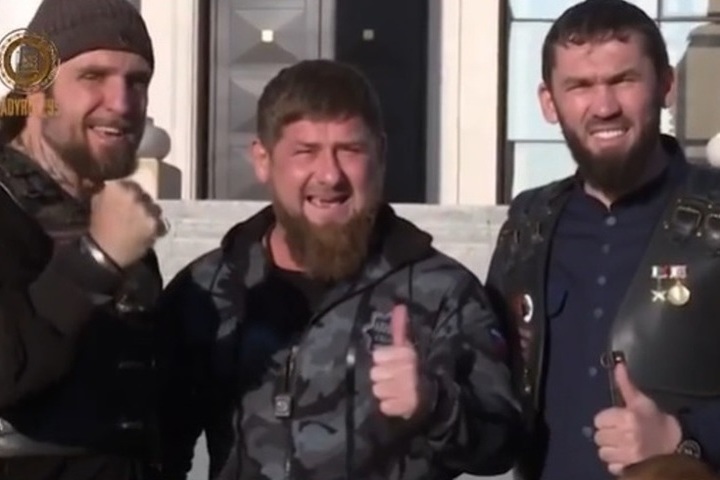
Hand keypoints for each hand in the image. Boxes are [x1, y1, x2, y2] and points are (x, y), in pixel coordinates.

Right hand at [88, 180, 166, 267]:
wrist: (104, 252)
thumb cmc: (97, 228)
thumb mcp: (96, 203)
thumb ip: (107, 191)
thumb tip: (112, 185)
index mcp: (116, 187)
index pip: (131, 184)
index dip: (130, 194)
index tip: (127, 202)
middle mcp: (133, 195)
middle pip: (145, 195)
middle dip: (141, 204)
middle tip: (134, 215)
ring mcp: (146, 210)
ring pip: (155, 208)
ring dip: (150, 215)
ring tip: (141, 225)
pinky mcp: (155, 224)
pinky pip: (161, 224)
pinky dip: (156, 228)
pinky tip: (147, 234)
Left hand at [370, 304, 419, 418]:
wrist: (442, 394)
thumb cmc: (423, 366)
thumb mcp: (412, 346)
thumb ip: (402, 328)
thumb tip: (399, 306)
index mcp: (407, 354)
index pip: (377, 356)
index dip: (384, 360)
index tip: (392, 362)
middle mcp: (405, 371)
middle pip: (375, 374)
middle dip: (384, 376)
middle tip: (395, 377)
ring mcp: (405, 391)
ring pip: (377, 390)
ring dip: (386, 391)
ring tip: (397, 390)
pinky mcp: (405, 408)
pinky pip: (385, 406)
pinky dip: (391, 405)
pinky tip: (399, 401)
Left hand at [593, 362, 681, 474]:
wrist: (676, 444)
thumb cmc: (656, 420)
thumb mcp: (641, 400)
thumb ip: (626, 384)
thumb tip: (619, 365)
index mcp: (627, 418)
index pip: (599, 420)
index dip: (606, 419)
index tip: (616, 420)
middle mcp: (626, 436)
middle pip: (598, 436)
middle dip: (607, 434)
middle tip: (619, 432)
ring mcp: (628, 454)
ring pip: (603, 452)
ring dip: (610, 448)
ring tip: (621, 444)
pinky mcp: (631, 467)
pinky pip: (611, 465)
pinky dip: (616, 462)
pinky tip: (624, 455)